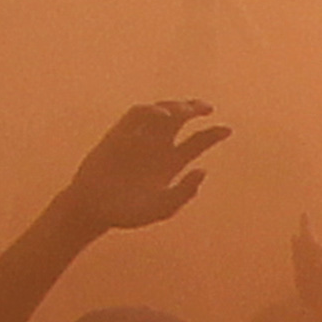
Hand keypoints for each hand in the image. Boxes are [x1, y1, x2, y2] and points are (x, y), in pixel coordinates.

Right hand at [55, 100, 227, 237]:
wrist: (94, 211)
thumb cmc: (128, 213)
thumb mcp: (163, 208)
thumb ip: (184, 192)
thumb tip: (203, 170)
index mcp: (171, 163)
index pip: (197, 142)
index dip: (213, 134)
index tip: (228, 130)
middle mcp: (157, 147)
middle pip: (180, 120)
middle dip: (194, 109)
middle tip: (207, 108)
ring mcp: (138, 139)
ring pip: (160, 113)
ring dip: (174, 107)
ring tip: (186, 111)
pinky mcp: (118, 135)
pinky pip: (135, 115)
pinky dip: (151, 111)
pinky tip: (165, 117)